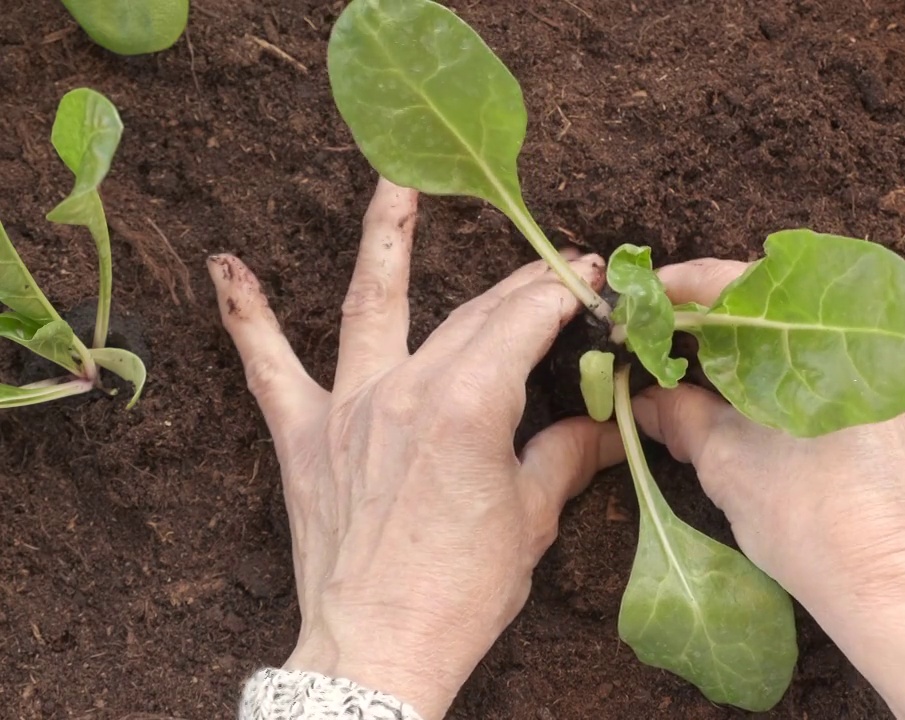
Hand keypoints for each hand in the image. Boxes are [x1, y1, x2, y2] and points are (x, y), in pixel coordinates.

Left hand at [209, 178, 620, 718]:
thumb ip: (563, 456)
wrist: (378, 651)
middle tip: (556, 263)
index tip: (593, 276)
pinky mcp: (304, 437)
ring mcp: (348, 408)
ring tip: (395, 183)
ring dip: (384, 239)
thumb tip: (603, 426)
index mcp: (469, 408)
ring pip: (369, 305)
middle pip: (469, 312)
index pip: (524, 321)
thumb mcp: (530, 521)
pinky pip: (268, 367)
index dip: (564, 291)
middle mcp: (405, 391)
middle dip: (520, 282)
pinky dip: (245, 317)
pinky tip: (226, 268)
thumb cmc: (460, 594)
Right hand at [633, 259, 904, 719]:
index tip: (635, 303)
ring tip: (686, 360)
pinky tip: (736, 388)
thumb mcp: (728, 462)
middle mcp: (869, 334)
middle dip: (706, 314)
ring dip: (741, 341)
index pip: (738, 282)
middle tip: (654, 331)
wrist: (893, 590)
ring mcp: (886, 367)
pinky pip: (823, 360)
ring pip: (797, 331)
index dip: (677, 290)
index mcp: (830, 332)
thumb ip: (680, 414)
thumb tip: (643, 395)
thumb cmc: (814, 525)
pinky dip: (777, 368)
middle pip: (771, 300)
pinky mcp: (892, 400)